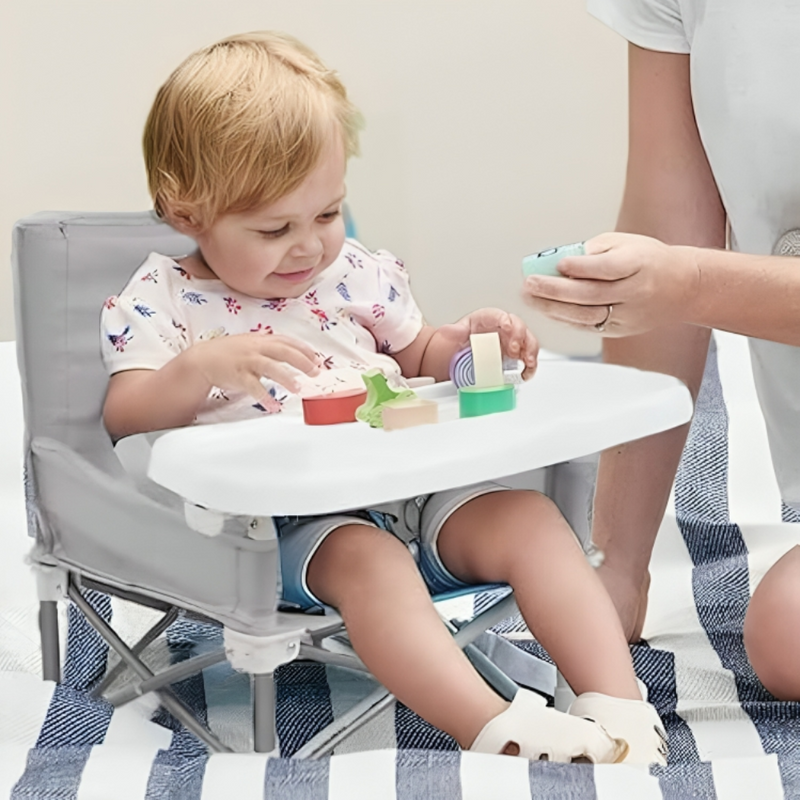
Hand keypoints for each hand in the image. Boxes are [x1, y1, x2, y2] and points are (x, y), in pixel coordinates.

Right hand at [186, 332, 321, 400]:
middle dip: (302, 361)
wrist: (203, 359)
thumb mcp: (252, 344)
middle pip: (283, 351)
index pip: (287, 341)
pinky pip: (253, 387)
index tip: (319, 360)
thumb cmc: (231, 353)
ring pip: (270, 367)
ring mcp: (247, 361)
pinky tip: (274, 406)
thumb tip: (297, 357)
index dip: (305, 350)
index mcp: (261, 339)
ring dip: (285, 378)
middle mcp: (256, 348)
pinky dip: (264, 397)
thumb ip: (272, 348)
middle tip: (316, 373)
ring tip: (298, 389)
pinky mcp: (238, 376)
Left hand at [438, 308, 538, 378]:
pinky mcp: (517, 355)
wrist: (463, 352)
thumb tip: (453, 331)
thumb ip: (454, 332)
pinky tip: (527, 372)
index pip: (499, 316)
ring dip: (530, 351)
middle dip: (519, 336)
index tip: (506, 326)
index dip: (505, 319)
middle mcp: (504, 328)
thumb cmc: (464, 337)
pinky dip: (530, 366)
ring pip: (528, 341)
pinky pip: (528, 358)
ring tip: (527, 362)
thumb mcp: (456, 332)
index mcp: (489, 319)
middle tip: (515, 349)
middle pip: (518, 327)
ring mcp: (512, 341)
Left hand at [522, 232, 699, 336]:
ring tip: (531, 298)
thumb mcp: (625, 242)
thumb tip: (560, 260)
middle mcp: (635, 291)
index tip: (557, 263)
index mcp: (639, 263)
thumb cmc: (649, 260)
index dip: (580, 267)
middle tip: (530, 283)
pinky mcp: (621, 329)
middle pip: (590, 294)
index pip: (607, 268)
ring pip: (586, 315)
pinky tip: (547, 309)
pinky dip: (564, 318)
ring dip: (553, 307)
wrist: (682, 287)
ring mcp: (629, 314)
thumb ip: (593, 250)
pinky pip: (588, 326)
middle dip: (555, 290)